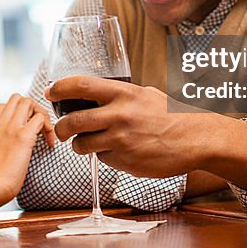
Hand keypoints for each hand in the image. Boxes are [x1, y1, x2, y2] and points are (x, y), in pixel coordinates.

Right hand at [0, 94, 54, 210]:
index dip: (19, 111)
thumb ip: (1, 140)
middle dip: (32, 108)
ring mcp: (12, 128)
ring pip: (29, 102)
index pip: (5, 104)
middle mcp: (1, 124)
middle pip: (18, 98)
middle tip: (38, 126)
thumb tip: (15, 139)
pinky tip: (48, 142)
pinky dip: (48, 127)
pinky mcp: (23, 137)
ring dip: (41, 114)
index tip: (26, 125)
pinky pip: (40, 118)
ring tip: (44, 132)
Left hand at [46, 76, 195, 177]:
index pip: (81, 86)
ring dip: (78, 145)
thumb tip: (91, 94)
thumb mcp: (145, 94)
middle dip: (60, 126)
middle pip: (72, 121)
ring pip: (82, 145)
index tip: (51, 92)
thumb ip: (119, 95)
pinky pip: (102, 159)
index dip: (60, 88)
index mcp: (123, 93)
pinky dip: (103, 156)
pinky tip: (117, 151)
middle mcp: (119, 115)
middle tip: (60, 129)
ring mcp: (121, 140)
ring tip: (86, 143)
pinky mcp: (125, 161)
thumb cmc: (171, 114)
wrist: (195, 139)